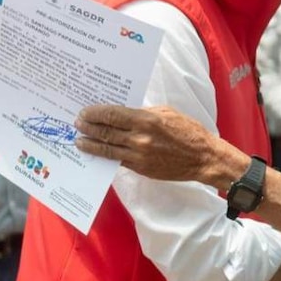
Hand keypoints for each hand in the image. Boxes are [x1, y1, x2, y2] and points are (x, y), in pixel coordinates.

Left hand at [75, 105, 219, 183]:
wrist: (202, 158)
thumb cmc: (188, 131)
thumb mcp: (167, 113)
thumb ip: (144, 113)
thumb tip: (124, 114)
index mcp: (146, 120)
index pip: (113, 115)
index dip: (96, 113)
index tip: (85, 112)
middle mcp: (140, 138)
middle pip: (106, 132)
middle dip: (89, 127)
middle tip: (77, 124)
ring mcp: (139, 156)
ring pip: (107, 149)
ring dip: (91, 144)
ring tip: (79, 141)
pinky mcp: (140, 168)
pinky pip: (117, 161)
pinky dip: (105, 156)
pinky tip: (97, 152)